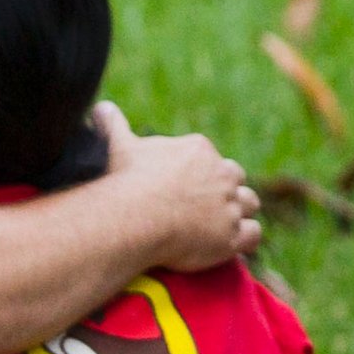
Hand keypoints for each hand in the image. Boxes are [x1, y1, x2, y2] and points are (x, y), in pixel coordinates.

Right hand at [120, 131, 260, 268]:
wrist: (137, 216)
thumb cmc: (127, 181)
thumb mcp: (119, 146)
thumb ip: (114, 125)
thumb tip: (101, 107)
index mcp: (200, 150)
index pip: (212, 159)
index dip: (204, 174)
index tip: (188, 188)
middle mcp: (222, 174)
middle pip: (235, 178)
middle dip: (226, 190)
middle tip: (207, 207)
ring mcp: (230, 204)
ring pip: (249, 203)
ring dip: (240, 213)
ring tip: (222, 226)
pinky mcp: (232, 234)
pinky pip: (252, 234)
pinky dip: (245, 240)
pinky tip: (232, 246)